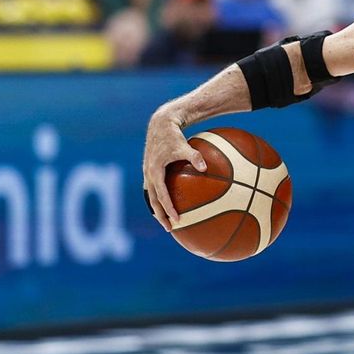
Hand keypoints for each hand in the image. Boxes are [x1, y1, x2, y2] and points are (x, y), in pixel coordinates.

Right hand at [142, 110, 205, 230]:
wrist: (160, 124)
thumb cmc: (173, 135)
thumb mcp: (184, 145)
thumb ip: (195, 157)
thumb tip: (205, 168)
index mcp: (154, 171)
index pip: (161, 196)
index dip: (168, 209)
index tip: (177, 220)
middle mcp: (148, 174)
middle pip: (152, 201)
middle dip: (160, 216)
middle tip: (170, 228)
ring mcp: (147, 173)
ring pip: (150, 196)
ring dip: (157, 209)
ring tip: (166, 221)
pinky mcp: (150, 170)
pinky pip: (153, 189)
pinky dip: (158, 198)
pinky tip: (168, 203)